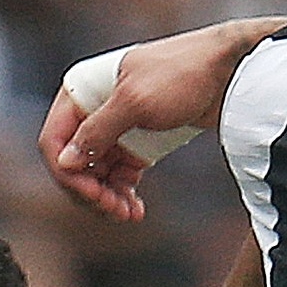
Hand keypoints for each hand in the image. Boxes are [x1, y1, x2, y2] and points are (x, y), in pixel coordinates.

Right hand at [42, 20, 286, 220]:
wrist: (232, 72)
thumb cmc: (182, 75)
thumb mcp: (136, 102)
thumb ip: (98, 131)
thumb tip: (65, 161)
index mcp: (82, 91)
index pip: (55, 140)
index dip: (68, 173)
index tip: (93, 195)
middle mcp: (94, 109)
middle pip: (74, 161)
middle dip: (90, 190)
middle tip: (115, 212)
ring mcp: (117, 126)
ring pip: (97, 172)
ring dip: (107, 197)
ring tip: (129, 215)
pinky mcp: (139, 140)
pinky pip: (119, 173)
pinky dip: (123, 192)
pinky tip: (135, 209)